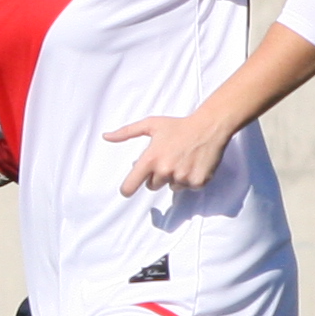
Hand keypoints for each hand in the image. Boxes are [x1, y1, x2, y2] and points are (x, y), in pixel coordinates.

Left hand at [103, 113, 228, 195]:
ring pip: (172, 187)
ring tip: (182, 159)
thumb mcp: (150, 125)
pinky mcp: (198, 182)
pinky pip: (188, 188)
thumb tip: (106, 137)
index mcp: (151, 159)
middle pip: (152, 186)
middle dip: (156, 176)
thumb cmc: (178, 125)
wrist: (208, 127)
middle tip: (167, 159)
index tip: (127, 190)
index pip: (131, 185)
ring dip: (174, 177)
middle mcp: (165, 171)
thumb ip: (126, 132)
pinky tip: (193, 164)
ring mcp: (182, 178)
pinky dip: (190, 179)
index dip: (127, 189)